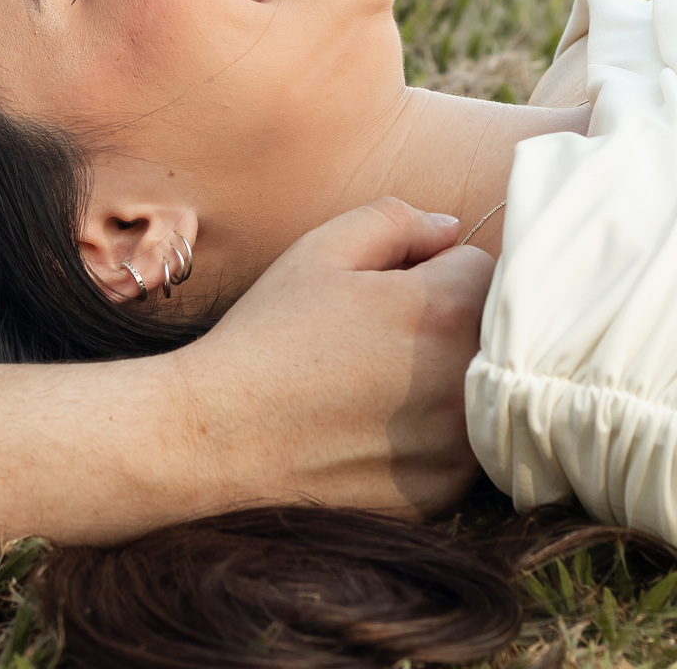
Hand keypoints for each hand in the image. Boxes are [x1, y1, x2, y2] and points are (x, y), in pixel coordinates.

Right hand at [172, 197, 492, 517]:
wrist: (221, 435)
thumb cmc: (269, 333)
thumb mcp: (321, 250)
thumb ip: (396, 220)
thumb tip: (450, 229)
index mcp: (447, 310)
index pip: (483, 267)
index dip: (434, 267)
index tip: (391, 286)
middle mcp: (468, 381)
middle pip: (492, 329)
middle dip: (451, 319)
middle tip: (384, 331)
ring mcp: (461, 446)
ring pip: (482, 389)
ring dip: (449, 376)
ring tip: (376, 378)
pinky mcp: (444, 492)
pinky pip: (461, 445)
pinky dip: (434, 431)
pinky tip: (374, 425)